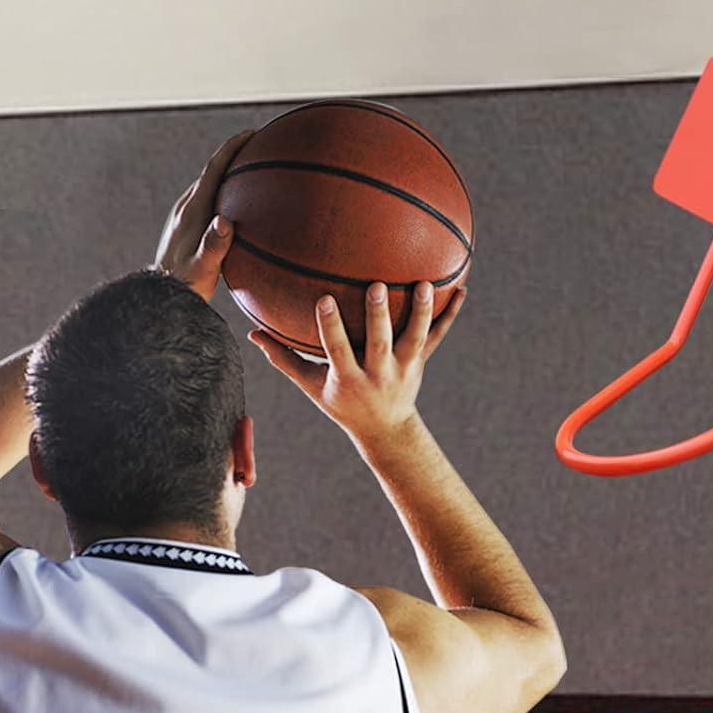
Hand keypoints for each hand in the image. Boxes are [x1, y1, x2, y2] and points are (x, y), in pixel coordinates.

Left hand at [153, 129, 253, 301]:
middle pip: (212, 171)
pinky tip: (239, 201)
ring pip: (210, 184)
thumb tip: (224, 222)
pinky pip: (209, 198)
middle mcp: (186, 207)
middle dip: (235, 154)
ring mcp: (184, 215)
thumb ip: (214, 245)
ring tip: (253, 167)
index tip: (252, 133)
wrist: (160, 297)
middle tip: (259, 143)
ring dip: (230, 171)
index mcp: (192, 210)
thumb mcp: (203, 268)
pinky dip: (226, 189)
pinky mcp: (186, 225)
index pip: (213, 169)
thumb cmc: (185, 285)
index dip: (232, 148)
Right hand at [249, 281, 466, 441]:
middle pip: (380, 343)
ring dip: (420, 311)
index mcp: (349, 378)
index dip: (330, 327)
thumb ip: (283, 359)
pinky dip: (450, 314)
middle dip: (378, 316)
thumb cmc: (340, 401)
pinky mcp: (421, 361)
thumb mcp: (311, 385)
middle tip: (377, 285)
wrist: (384, 428)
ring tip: (424, 283)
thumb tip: (251, 333)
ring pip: (414, 337)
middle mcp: (378, 373)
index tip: (323, 298)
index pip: (337, 350)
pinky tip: (461, 288)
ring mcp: (404, 368)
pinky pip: (438, 336)